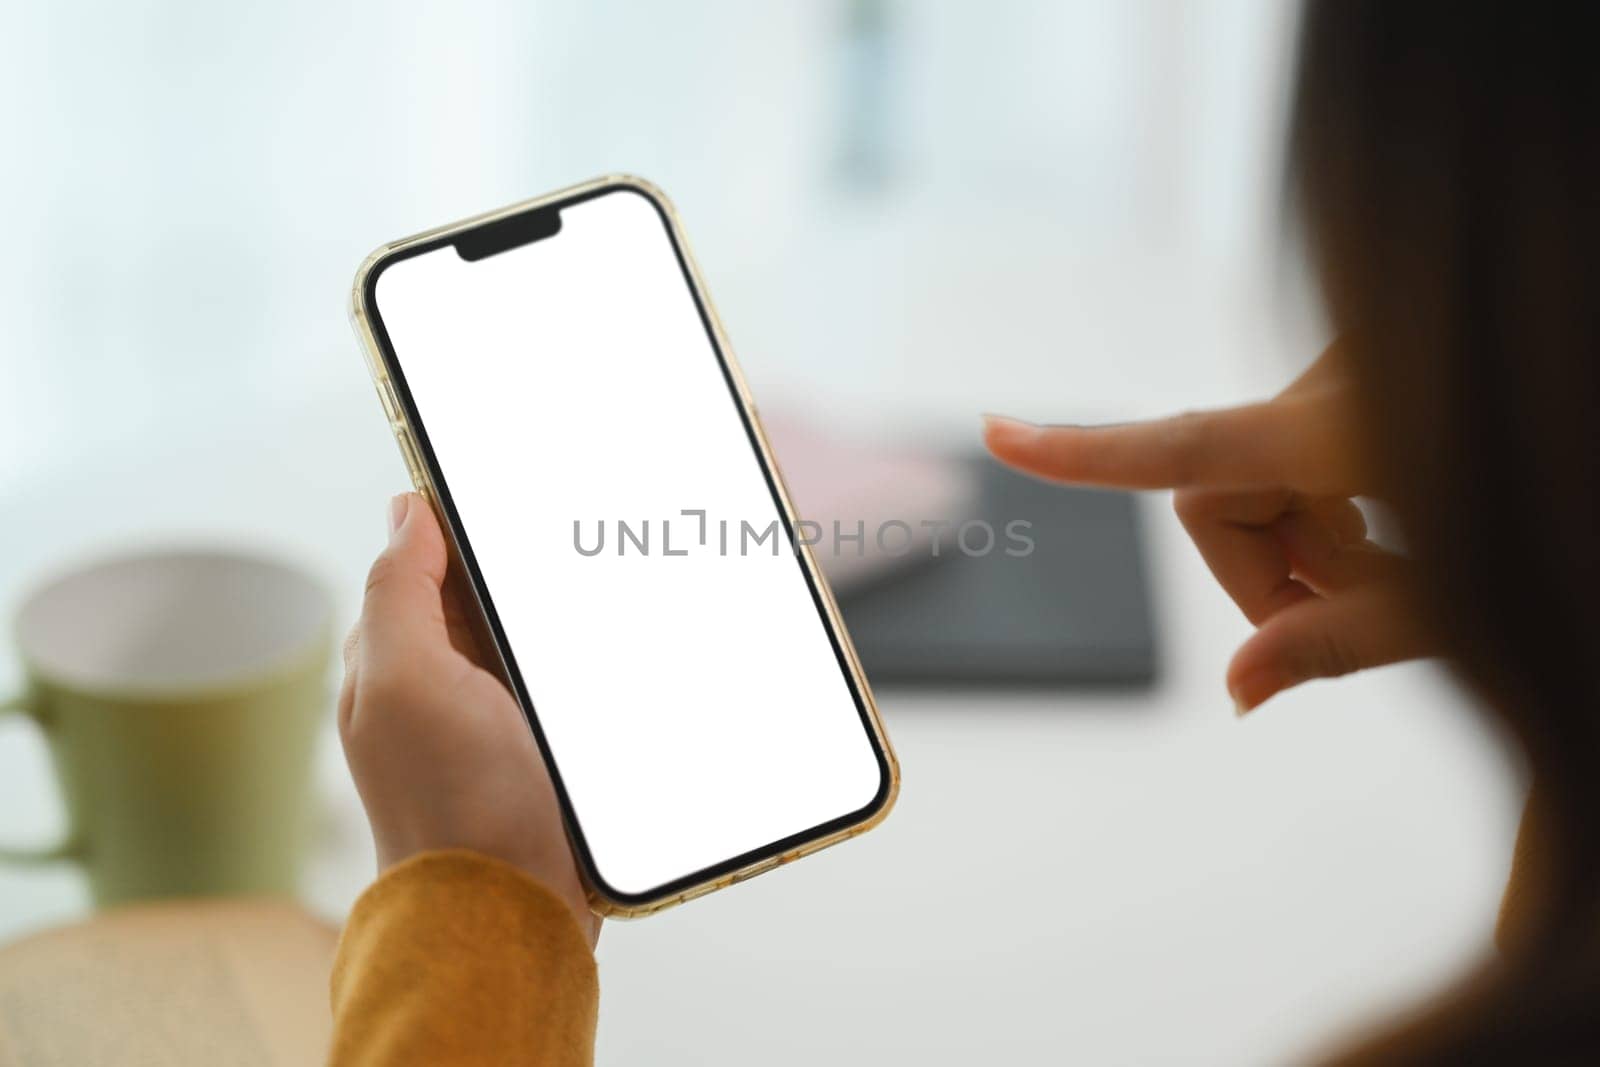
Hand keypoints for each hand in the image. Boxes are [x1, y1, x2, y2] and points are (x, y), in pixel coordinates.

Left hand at [339, 492, 599, 944]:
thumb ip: (398, 592)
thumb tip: (405, 510)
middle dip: (518, 559)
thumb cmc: (455, 803)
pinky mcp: (537, 746)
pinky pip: (556, 676)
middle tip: (575, 528)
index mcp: (393, 656)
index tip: (509, 480)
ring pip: (524, 630)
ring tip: (605, 576)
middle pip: (481, 588)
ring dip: (558, 606)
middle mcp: (435, 682)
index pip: (421, 555)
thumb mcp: (407, 680)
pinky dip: (577, 654)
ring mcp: (489, 716)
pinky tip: (612, 644)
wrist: (512, 910)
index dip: (459, 515)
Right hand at [983, 342, 1433, 712]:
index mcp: (1346, 429)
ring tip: (1399, 565)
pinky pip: (1292, 450)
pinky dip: (1324, 505)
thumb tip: (1237, 693)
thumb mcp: (1464, 598)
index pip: (1184, 448)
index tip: (997, 432)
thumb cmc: (1574, 518)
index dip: (1079, 453)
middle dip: (1267, 571)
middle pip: (1216, 498)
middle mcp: (1328, 384)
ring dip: (1305, 542)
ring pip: (1254, 479)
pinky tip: (1395, 519)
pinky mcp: (1351, 376)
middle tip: (1359, 608)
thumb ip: (1342, 644)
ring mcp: (1339, 373)